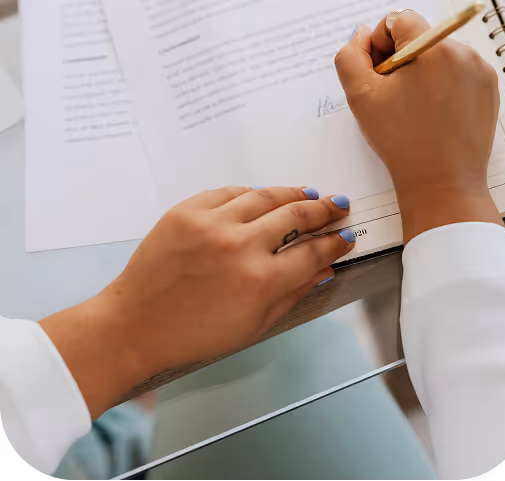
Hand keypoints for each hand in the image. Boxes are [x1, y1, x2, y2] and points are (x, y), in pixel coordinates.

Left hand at [40, 187, 353, 418]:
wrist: (135, 323)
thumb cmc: (194, 334)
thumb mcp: (254, 325)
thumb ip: (294, 293)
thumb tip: (325, 268)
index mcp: (260, 282)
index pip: (313, 252)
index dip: (335, 242)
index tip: (346, 235)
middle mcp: (240, 247)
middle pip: (296, 215)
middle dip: (323, 208)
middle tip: (338, 204)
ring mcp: (212, 224)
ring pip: (265, 196)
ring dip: (292, 192)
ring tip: (309, 192)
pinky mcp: (187, 210)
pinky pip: (229, 192)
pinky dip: (250, 193)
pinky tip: (262, 196)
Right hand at [335, 10, 502, 242]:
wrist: (442, 184)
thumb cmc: (401, 141)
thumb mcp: (360, 96)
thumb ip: (350, 55)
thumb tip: (361, 34)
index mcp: (432, 47)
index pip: (399, 19)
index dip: (379, 43)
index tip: (378, 73)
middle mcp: (463, 52)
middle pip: (419, 36)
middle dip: (399, 59)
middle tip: (391, 95)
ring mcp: (480, 70)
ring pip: (438, 54)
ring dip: (420, 71)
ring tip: (413, 107)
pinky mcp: (488, 89)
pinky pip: (457, 72)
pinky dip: (441, 84)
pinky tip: (432, 112)